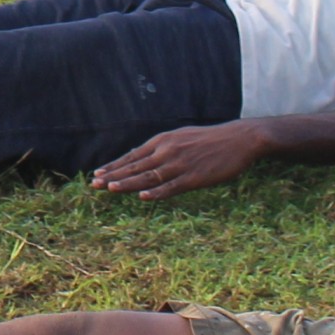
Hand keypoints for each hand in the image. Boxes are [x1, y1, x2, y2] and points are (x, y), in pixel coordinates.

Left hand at [85, 122, 271, 197]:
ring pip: (149, 176)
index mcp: (163, 140)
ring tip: (110, 189)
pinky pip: (172, 186)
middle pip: (136, 166)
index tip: (98, 174)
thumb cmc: (210, 139)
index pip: (133, 155)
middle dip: (114, 176)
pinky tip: (144, 197)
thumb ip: (161, 147)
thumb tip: (142, 156)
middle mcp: (167, 151)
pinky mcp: (194, 177)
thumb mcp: (181, 136)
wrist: (239, 139)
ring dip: (129, 183)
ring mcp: (180, 164)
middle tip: (94, 184)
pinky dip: (157, 192)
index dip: (115, 166)